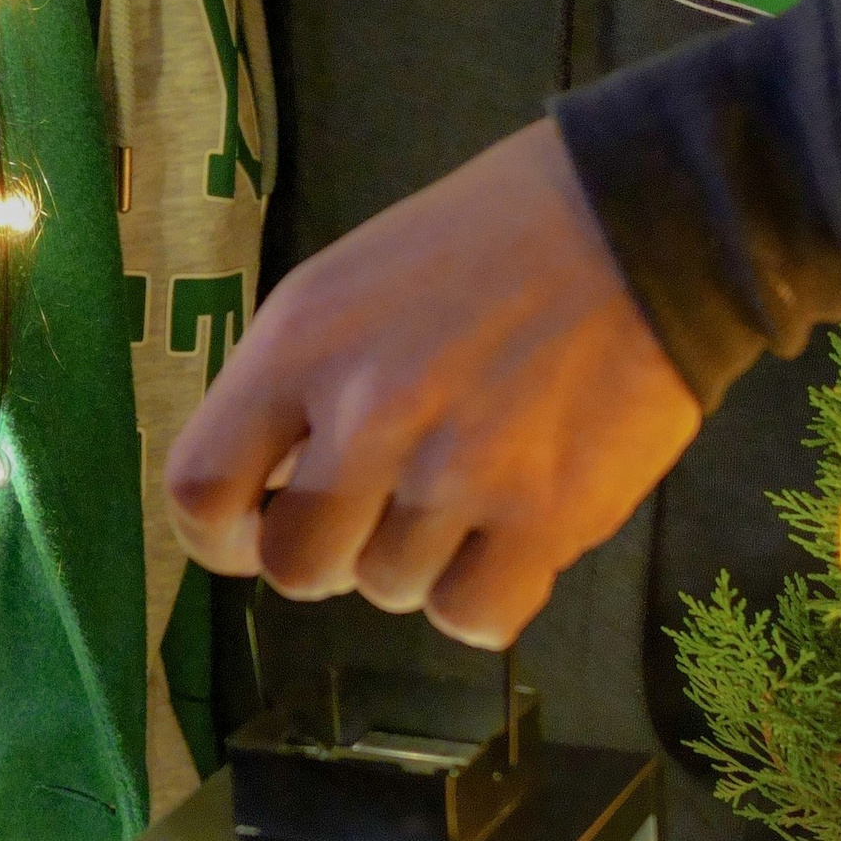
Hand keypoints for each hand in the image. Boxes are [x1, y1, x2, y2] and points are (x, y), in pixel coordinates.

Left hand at [163, 121, 697, 648]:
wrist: (641, 221)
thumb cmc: (490, 241)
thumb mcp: (350, 281)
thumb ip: (297, 383)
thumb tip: (267, 492)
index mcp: (302, 343)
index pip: (198, 490)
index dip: (219, 536)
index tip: (255, 533)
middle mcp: (367, 413)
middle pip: (296, 566)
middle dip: (331, 555)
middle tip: (381, 511)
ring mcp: (457, 471)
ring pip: (392, 590)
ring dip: (424, 559)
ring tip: (474, 484)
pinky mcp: (546, 515)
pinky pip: (472, 618)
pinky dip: (485, 596)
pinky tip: (511, 538)